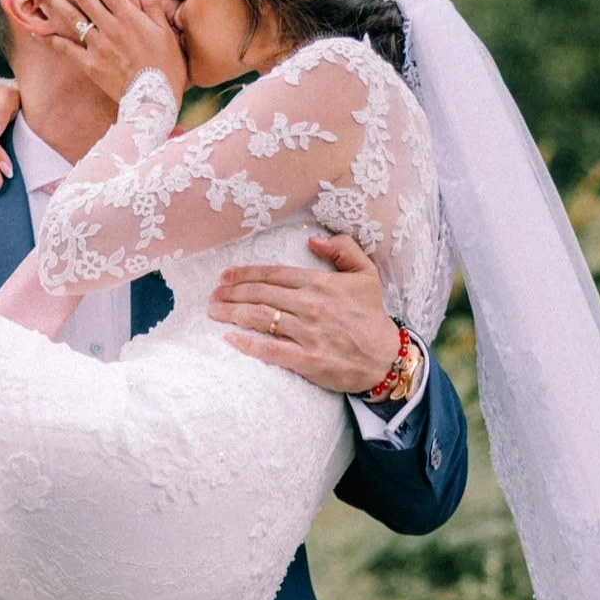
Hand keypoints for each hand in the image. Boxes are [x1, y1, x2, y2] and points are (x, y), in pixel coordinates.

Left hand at [41, 0, 187, 107]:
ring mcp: (97, 46)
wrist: (154, 100)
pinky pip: (66, 49)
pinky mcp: (89, 65)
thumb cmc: (167, 67)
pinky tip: (35, 29)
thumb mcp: (166, 32)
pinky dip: (49, 39)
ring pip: (70, 17)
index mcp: (129, 17)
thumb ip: (153, 4)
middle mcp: (110, 27)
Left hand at [209, 235, 403, 396]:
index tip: (225, 276)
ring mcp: (308, 333)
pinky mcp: (307, 359)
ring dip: (233, 312)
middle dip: (231, 292)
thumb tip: (313, 240)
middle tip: (213, 295)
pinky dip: (248, 343)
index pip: (274, 274)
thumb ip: (343, 249)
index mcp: (320, 283)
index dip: (245, 273)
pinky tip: (230, 338)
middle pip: (261, 294)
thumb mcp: (366, 274)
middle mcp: (311, 305)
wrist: (386, 358)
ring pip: (261, 317)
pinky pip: (271, 350)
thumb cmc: (373, 317)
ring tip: (215, 311)